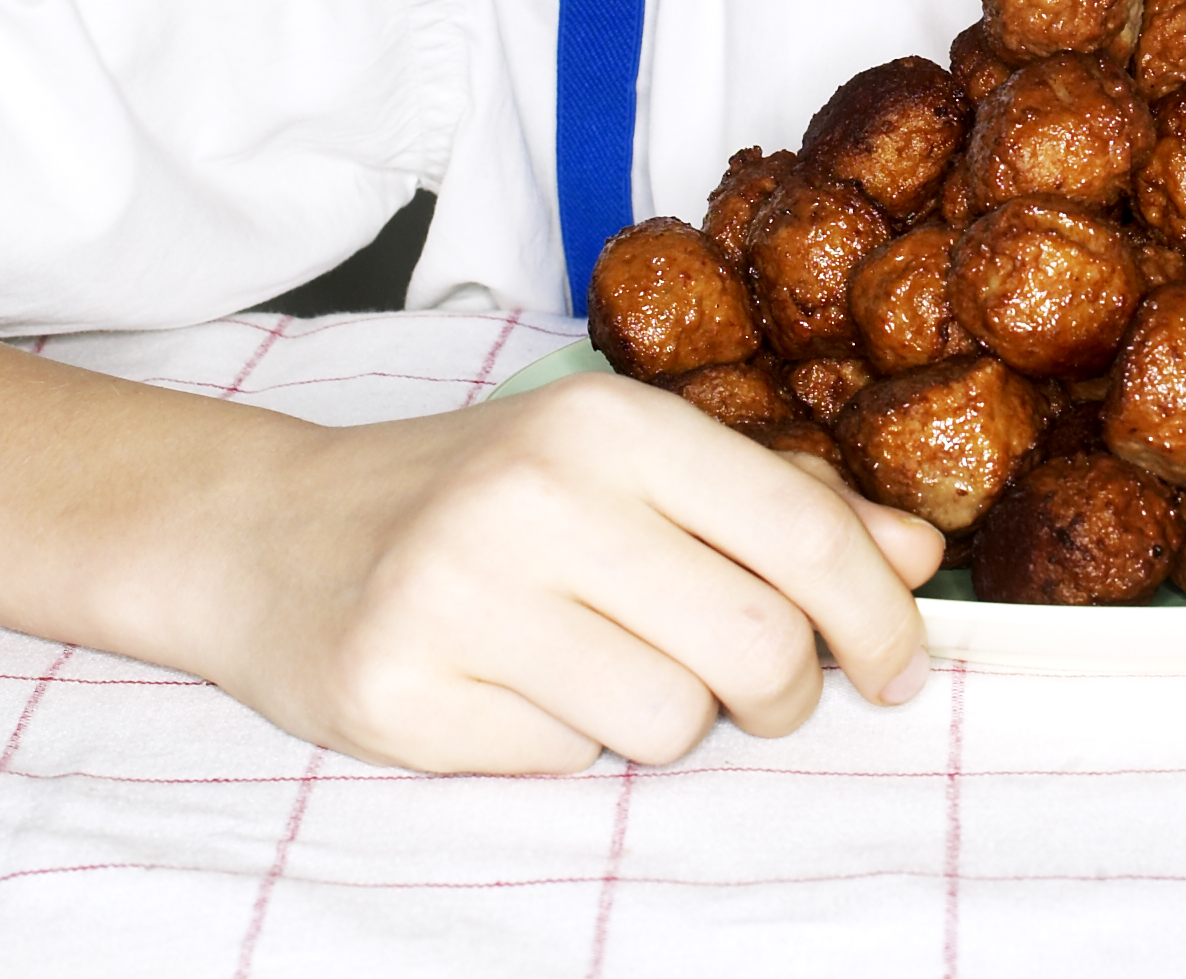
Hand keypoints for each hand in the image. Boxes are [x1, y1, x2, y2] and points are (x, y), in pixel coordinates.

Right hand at [175, 374, 944, 772]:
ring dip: (662, 719)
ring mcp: (459, 597)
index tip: (897, 668)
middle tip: (750, 686)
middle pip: (758, 649)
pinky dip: (562, 742)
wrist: (268, 531)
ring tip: (598, 664)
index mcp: (609, 423)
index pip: (802, 538)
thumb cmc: (475, 494)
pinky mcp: (402, 693)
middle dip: (779, 692)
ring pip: (669, 723)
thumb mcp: (626, 464)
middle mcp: (535, 497)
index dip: (879, 621)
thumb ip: (778, 505)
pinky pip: (564, 763)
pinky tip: (510, 687)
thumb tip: (918, 554)